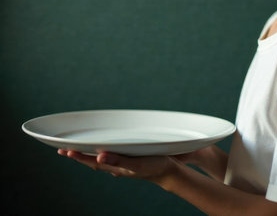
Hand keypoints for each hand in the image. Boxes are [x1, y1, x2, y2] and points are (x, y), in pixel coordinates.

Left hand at [57, 149, 172, 183]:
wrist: (169, 171)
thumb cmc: (154, 166)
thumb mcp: (136, 163)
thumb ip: (118, 160)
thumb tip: (98, 157)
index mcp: (115, 167)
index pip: (92, 162)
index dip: (78, 156)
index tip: (64, 151)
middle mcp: (116, 166)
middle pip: (92, 161)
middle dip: (78, 155)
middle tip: (62, 149)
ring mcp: (122, 163)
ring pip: (100, 159)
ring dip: (87, 154)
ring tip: (77, 150)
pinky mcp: (129, 159)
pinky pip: (111, 156)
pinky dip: (102, 152)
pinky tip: (103, 150)